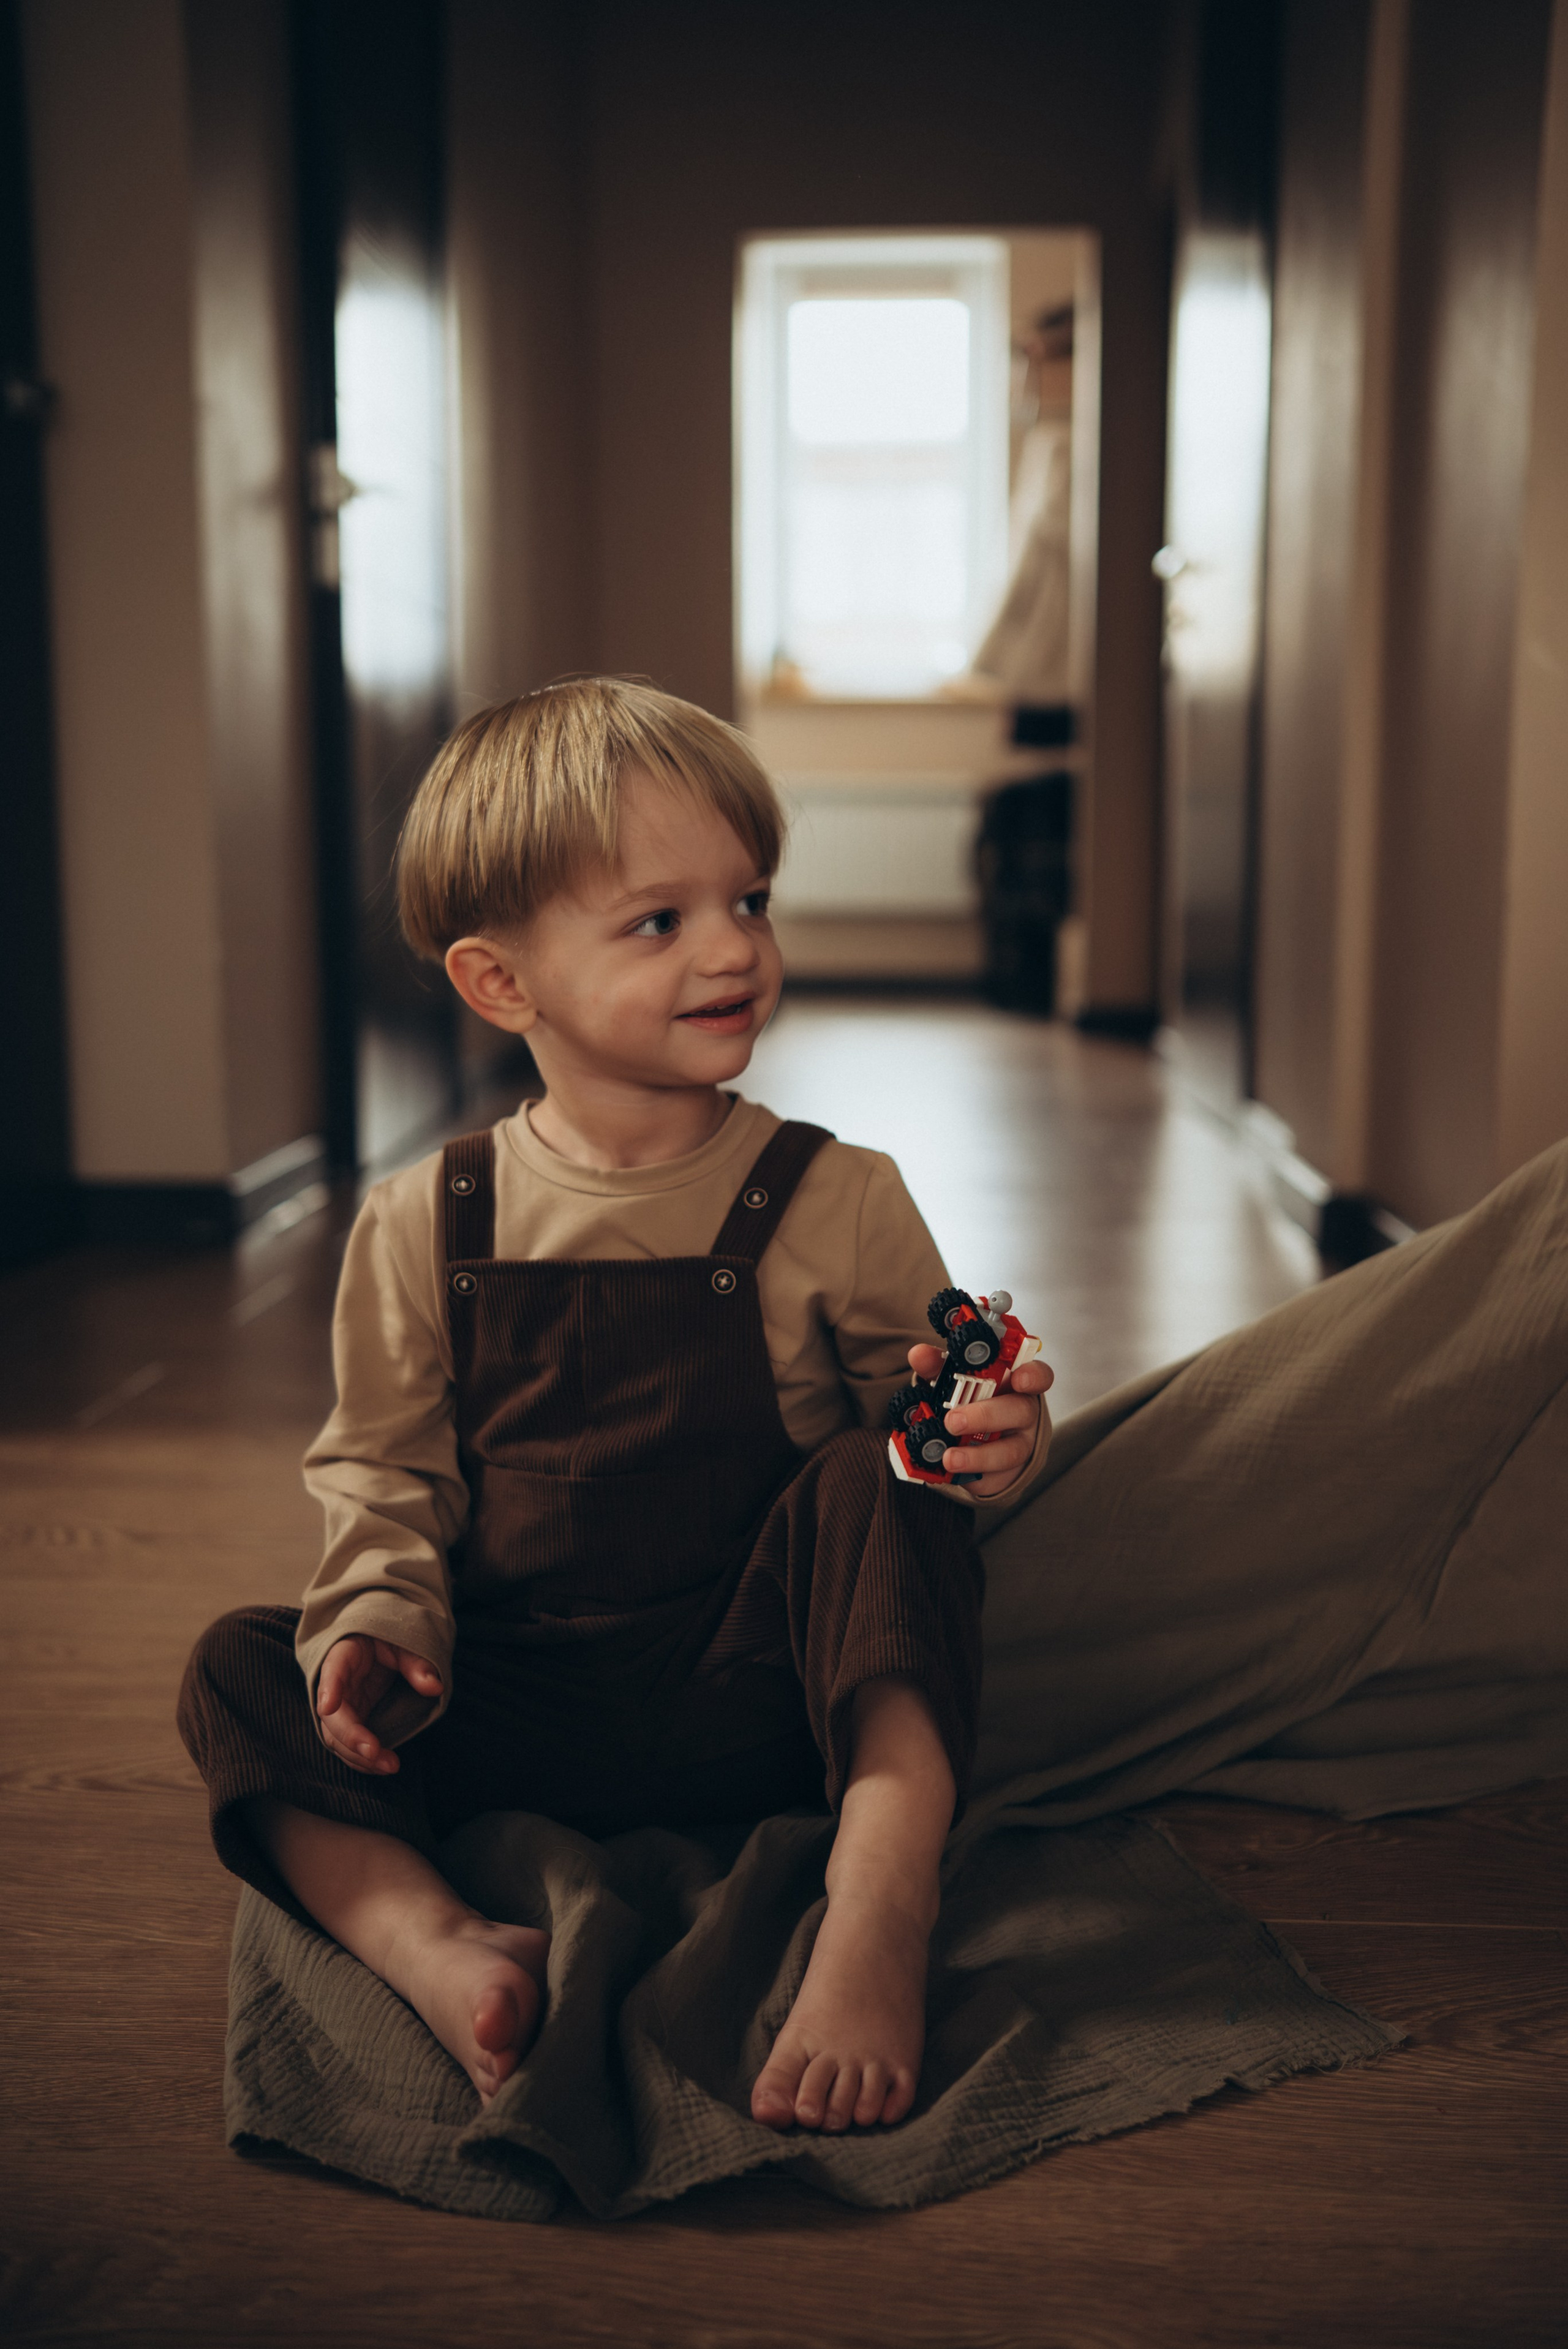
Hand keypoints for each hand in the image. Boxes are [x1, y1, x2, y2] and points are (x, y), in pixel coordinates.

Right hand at [316, 1635, 443, 1774]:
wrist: (378, 1648)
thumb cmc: (388, 1641)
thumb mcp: (403, 1644)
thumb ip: (416, 1663)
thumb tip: (435, 1687)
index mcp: (345, 1655)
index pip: (333, 1670)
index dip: (329, 1689)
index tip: (328, 1706)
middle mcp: (336, 1686)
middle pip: (332, 1715)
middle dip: (350, 1737)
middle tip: (375, 1752)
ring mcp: (340, 1707)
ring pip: (336, 1738)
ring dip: (358, 1756)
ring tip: (389, 1766)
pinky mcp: (350, 1722)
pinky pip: (348, 1746)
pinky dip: (362, 1760)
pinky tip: (382, 1767)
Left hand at [904, 1343, 1054, 1500]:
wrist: (972, 1441)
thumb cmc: (970, 1400)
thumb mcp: (954, 1379)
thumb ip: (939, 1365)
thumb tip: (919, 1355)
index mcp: (1016, 1383)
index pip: (1038, 1375)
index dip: (1033, 1376)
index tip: (1020, 1378)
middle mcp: (1023, 1413)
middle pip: (1019, 1412)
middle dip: (986, 1416)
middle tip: (953, 1421)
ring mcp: (1020, 1445)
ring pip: (1010, 1451)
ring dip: (978, 1456)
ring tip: (948, 1457)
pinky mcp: (1008, 1474)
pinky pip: (995, 1478)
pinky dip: (972, 1476)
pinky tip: (951, 1473)